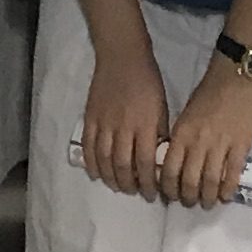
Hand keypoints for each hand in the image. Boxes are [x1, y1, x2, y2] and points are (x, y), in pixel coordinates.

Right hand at [78, 38, 170, 202]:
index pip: (145, 163)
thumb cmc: (148, 81)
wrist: (122, 57)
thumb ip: (159, 134)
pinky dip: (92, 163)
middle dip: (129, 185)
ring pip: (104, 159)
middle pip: (122, 166)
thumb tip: (159, 159)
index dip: (148, 183)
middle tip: (134, 192)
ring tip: (117, 186)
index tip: (152, 194)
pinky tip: (96, 174)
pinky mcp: (90, 118)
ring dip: (110, 178)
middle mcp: (123, 127)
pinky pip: (89, 147)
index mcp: (145, 125)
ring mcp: (103, 123)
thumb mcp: (162, 108)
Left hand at [160, 56, 251, 210]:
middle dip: (187, 197)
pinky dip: (227, 189)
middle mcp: (198, 143)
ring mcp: (220, 146)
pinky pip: (232, 174)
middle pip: (189, 180)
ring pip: (210, 181)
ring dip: (207, 197)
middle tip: (188, 203)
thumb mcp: (185, 116)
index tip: (169, 195)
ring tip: (206, 204)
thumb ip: (180, 140)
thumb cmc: (207, 94)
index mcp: (181, 135)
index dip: (167, 188)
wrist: (234, 80)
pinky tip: (224, 197)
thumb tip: (174, 163)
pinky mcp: (240, 147)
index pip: (169, 170)